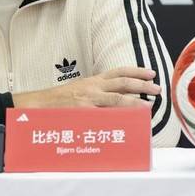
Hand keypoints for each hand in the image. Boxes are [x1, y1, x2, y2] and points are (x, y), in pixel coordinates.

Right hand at [16, 67, 158, 108]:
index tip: (151, 73)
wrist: (36, 105)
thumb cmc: (58, 100)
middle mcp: (93, 87)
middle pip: (123, 84)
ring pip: (117, 100)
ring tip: (149, 107)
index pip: (119, 72)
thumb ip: (98, 93)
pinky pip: (103, 117)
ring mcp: (88, 100)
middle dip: (142, 86)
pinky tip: (128, 124)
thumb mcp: (80, 90)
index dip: (137, 71)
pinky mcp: (83, 113)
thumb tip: (118, 99)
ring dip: (135, 103)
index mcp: (93, 80)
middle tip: (158, 89)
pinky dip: (117, 120)